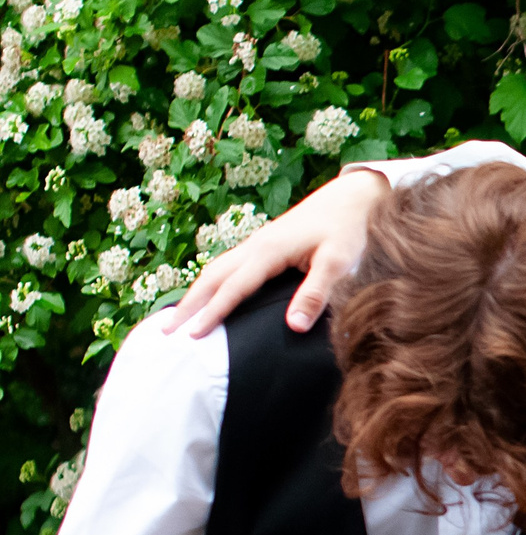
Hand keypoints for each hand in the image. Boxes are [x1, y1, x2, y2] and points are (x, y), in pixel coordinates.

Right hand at [166, 167, 389, 337]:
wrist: (353, 197)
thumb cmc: (348, 230)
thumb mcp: (339, 263)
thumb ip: (316, 293)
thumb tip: (294, 326)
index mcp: (268, 251)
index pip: (232, 288)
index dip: (212, 313)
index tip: (192, 336)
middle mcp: (254, 246)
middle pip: (211, 277)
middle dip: (188, 305)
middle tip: (165, 331)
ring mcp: (256, 244)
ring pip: (215, 270)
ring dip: (195, 293)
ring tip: (177, 318)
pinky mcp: (263, 245)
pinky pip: (227, 266)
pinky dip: (210, 283)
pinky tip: (208, 296)